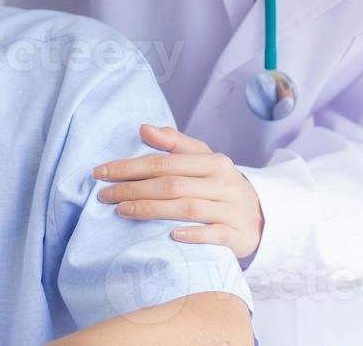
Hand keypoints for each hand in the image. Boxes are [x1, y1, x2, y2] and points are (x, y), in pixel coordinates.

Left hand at [92, 124, 264, 260]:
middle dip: (133, 189)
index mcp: (212, 161)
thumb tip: (143, 128)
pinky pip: (215, 234)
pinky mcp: (238, 235)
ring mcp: (231, 209)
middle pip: (171, 184)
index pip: (164, 162)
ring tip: (123, 211)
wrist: (261, 216)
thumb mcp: (203, 159)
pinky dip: (194, 234)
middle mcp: (222, 183)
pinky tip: (171, 235)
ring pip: (187, 208)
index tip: (100, 173)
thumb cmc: (219, 185)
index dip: (130, 167)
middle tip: (104, 196)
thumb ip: (174, 143)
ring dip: (152, 210)